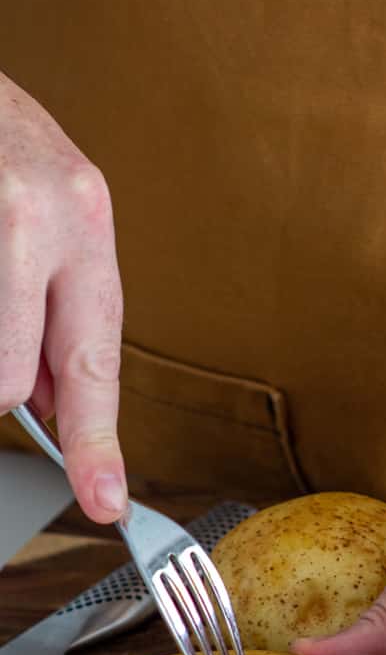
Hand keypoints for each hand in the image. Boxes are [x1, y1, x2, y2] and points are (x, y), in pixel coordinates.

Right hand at [0, 72, 124, 520]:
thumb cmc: (4, 153)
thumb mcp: (58, 217)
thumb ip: (59, 312)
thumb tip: (61, 411)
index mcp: (82, 217)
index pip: (95, 359)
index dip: (98, 444)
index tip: (107, 502)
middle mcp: (35, 214)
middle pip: (12, 379)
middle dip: (3, 389)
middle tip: (5, 358)